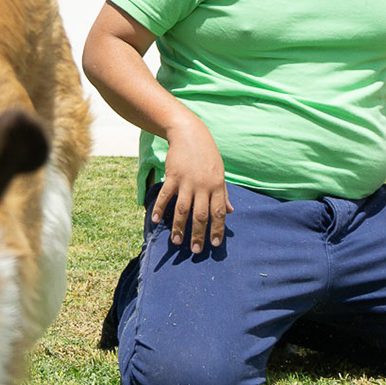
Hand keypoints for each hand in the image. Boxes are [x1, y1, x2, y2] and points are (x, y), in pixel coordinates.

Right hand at [153, 119, 230, 254]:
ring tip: (176, 242)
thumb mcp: (220, 173)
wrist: (190, 134)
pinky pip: (165, 196)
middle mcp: (203, 186)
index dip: (217, 229)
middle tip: (195, 250)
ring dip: (179, 227)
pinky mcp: (172, 176)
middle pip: (200, 215)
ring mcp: (186, 181)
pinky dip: (159, 208)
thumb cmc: (207, 155)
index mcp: (217, 186)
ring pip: (182, 209)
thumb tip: (230, 212)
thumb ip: (224, 194)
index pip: (219, 212)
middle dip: (198, 234)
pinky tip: (154, 220)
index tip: (214, 244)